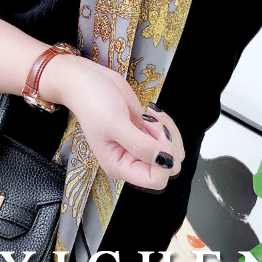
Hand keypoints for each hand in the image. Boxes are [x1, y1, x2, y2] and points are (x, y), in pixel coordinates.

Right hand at [43, 54, 184, 191]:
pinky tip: (150, 113)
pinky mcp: (146, 135)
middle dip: (168, 143)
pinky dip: (166, 124)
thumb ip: (140, 144)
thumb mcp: (114, 123)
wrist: (88, 81)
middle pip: (169, 167)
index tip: (155, 135)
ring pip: (173, 152)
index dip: (164, 157)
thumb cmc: (93, 102)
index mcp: (120, 167)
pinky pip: (169, 137)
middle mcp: (131, 161)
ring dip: (168, 131)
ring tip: (150, 117)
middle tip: (151, 123)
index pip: (156, 179)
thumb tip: (166, 160)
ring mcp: (140, 148)